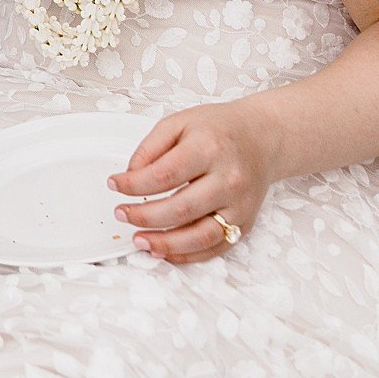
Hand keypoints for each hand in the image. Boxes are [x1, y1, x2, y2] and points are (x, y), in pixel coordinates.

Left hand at [108, 100, 282, 263]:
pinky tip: (165, 251)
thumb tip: (130, 175)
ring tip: (139, 241)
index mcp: (209, 148)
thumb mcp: (179, 123)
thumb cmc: (219, 129)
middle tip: (121, 214)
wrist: (263, 138)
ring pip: (200, 236)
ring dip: (165, 244)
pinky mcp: (246, 223)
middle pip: (180, 208)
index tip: (115, 185)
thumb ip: (151, 147)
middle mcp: (229, 179)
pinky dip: (188, 254)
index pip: (164, 174)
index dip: (133, 184)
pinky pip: (216, 248)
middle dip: (143, 216)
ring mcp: (240, 205)